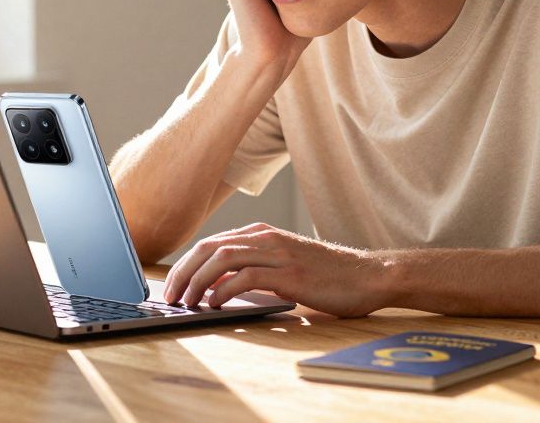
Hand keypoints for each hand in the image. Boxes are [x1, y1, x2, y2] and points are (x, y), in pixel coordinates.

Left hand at [162, 222, 386, 317]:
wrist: (368, 276)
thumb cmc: (328, 276)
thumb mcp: (284, 266)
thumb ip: (253, 270)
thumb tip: (217, 288)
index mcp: (262, 233)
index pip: (211, 242)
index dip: (186, 264)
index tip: (172, 285)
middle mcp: (266, 238)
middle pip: (209, 247)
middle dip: (183, 272)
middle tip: (170, 297)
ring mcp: (278, 253)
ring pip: (222, 258)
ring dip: (198, 281)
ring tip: (187, 303)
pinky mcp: (289, 273)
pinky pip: (245, 277)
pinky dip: (224, 290)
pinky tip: (216, 305)